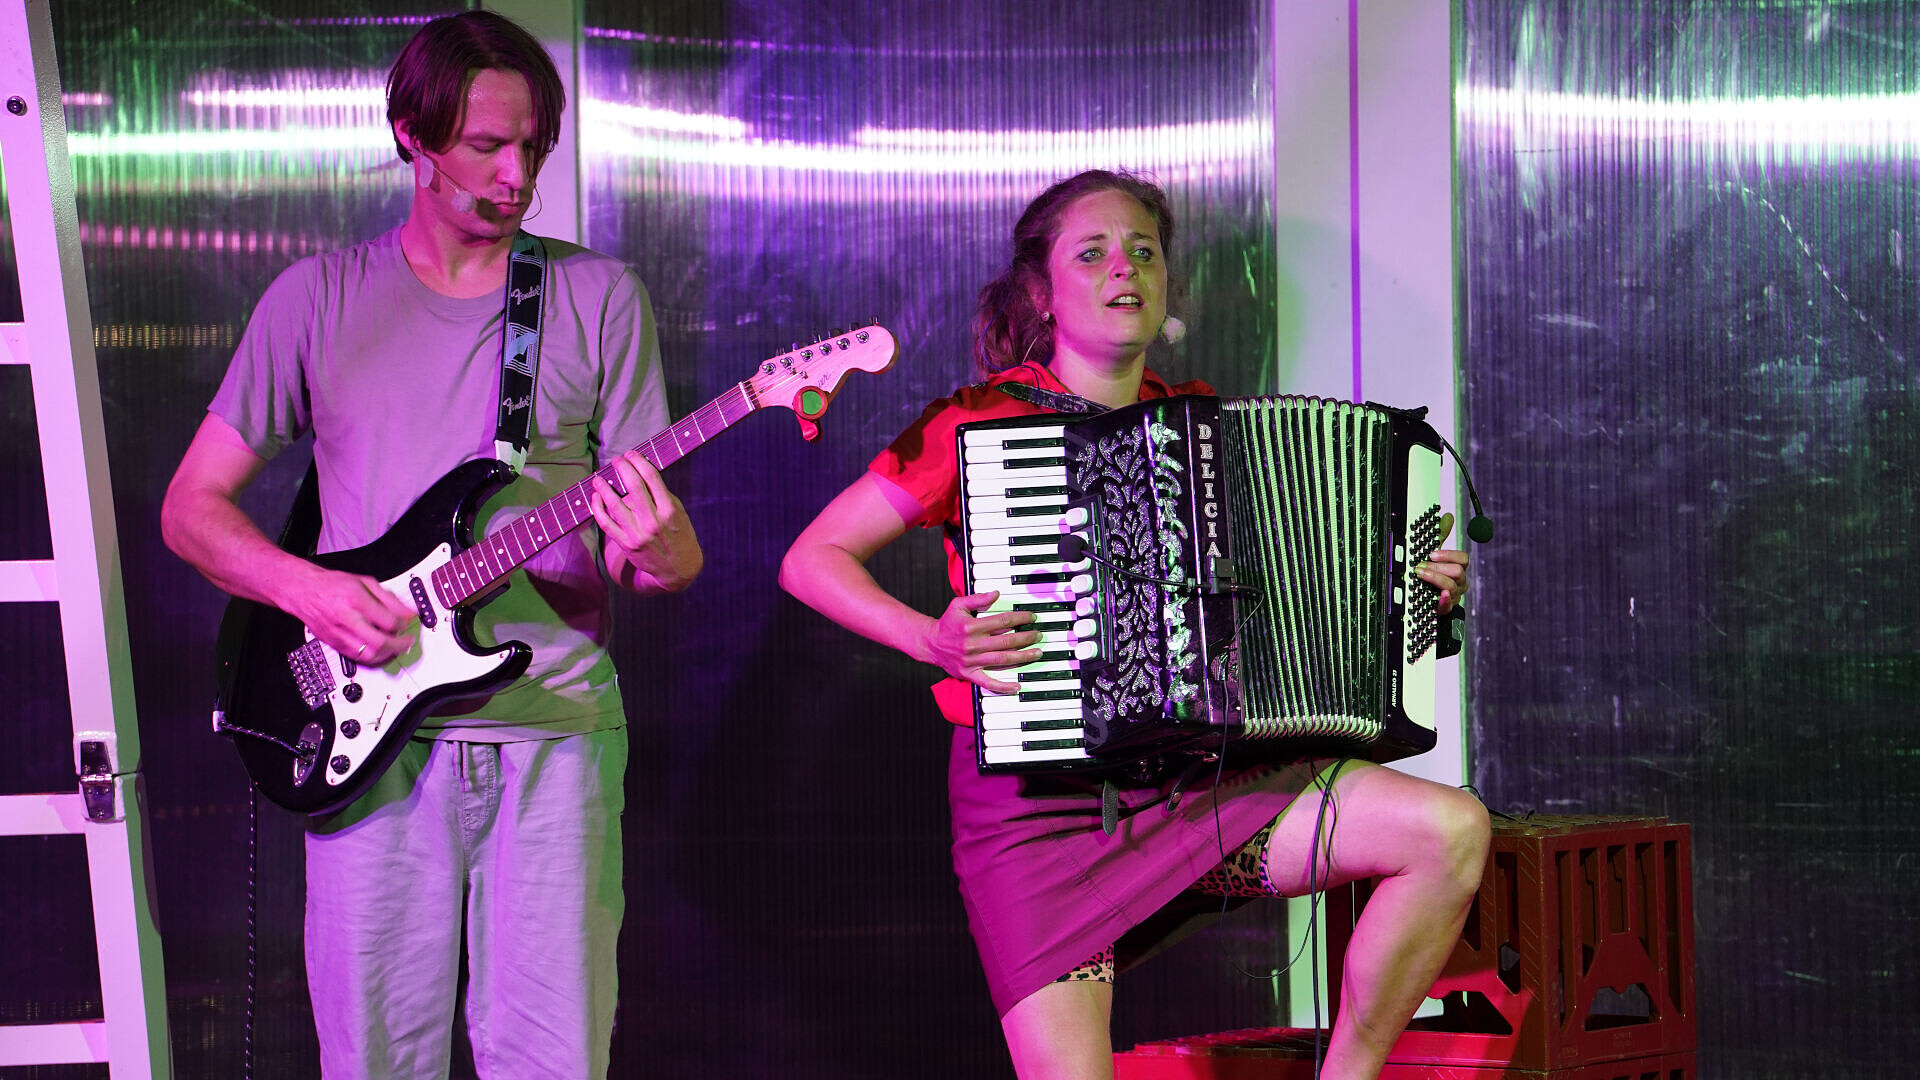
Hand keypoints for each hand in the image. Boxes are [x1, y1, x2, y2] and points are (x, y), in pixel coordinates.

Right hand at [286, 564, 416, 664]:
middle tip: (407, 641)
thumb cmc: (332, 585)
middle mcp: (347, 619)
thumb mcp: (365, 582)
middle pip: (380, 642)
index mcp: (356, 601)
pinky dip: (372, 657)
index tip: (408, 623)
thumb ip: (389, 599)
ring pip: (369, 655)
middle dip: (399, 645)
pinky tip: (379, 651)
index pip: (388, 621)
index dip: (403, 625)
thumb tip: (407, 613)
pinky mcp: (334, 643)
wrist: (304, 591)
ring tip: (396, 647)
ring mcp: (339, 634)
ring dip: (387, 654)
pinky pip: (357, 658)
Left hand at [591, 450, 701, 592]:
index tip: (631, 454)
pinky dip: (598, 508)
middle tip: (616, 460)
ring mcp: (638, 534)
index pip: (651, 477)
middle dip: (622, 468)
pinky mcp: (627, 545)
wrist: (678, 570)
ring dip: (604, 487)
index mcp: (669, 510)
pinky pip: (606, 524)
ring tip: (598, 477)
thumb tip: (640, 476)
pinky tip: (596, 498)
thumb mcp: (679, 513)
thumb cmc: (680, 536)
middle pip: (633, 486)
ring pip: (615, 504)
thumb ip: (662, 496)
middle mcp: (653, 521)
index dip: (638, 461)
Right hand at [920, 590, 1041, 693]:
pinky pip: (988, 683)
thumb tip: (996, 594)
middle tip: (1038, 635)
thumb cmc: (947, 624)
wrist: (931, 644)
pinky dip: (1003, 686)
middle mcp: (972, 645)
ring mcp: (972, 661)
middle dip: (1026, 638)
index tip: (1030, 617)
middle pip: (1006, 641)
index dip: (1020, 618)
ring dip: (1023, 657)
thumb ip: (977, 599)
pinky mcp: (969, 674)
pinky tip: (1017, 686)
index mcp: (971, 627)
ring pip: (1002, 660)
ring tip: (1037, 653)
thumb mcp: (958, 605)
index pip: (1002, 621)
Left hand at [1416, 512, 1470, 613]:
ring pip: (1451, 586)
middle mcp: (1459, 582)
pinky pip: (1448, 605)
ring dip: (1435, 579)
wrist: (1425, 599)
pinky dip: (1443, 600)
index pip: (1462, 559)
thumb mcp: (1434, 555)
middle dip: (1438, 567)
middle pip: (1458, 572)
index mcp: (1458, 568)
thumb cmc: (1431, 575)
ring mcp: (1454, 596)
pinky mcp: (1445, 609)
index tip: (1431, 554)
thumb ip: (1441, 536)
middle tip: (1419, 566)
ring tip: (1420, 575)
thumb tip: (1447, 515)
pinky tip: (1439, 596)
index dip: (1448, 555)